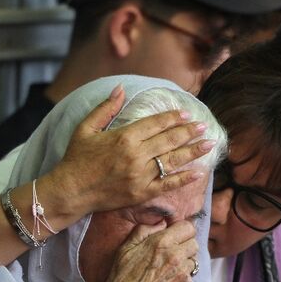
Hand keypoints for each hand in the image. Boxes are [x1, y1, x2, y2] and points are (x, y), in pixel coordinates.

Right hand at [47, 84, 214, 213]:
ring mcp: (141, 176)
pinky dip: (184, 179)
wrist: (71, 191)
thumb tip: (121, 88)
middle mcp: (136, 156)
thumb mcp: (86, 128)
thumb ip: (106, 108)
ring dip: (193, 152)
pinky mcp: (142, 193)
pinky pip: (168, 185)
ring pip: (173, 161)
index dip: (173, 117)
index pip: (156, 124)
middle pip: (169, 140)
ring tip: (209, 144)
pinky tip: (199, 173)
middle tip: (203, 126)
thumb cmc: (77, 158)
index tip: (186, 113)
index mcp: (124, 137)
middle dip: (189, 132)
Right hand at [106, 220, 197, 281]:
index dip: (181, 230)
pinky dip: (183, 276)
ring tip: (168, 269)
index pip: (188, 227)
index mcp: (161, 243)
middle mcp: (176, 256)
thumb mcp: (125, 251)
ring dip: (185, 261)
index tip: (174, 236)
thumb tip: (160, 223)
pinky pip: (191, 276)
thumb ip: (144, 231)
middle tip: (171, 253)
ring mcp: (183, 273)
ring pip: (194, 260)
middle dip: (184, 245)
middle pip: (194, 242)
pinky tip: (167, 281)